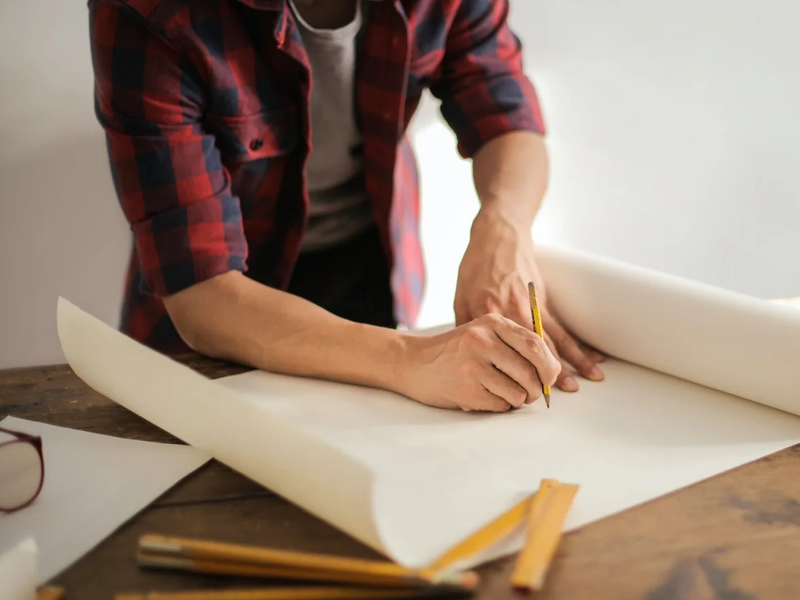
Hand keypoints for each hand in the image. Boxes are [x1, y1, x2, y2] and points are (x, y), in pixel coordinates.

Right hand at [397, 314, 560, 411]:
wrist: (413, 362)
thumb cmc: (456, 351)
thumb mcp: (483, 334)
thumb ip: (515, 344)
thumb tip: (554, 372)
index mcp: (492, 322)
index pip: (535, 344)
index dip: (550, 366)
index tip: (549, 378)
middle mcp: (482, 341)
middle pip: (531, 371)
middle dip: (536, 389)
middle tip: (529, 393)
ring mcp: (472, 365)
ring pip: (518, 392)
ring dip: (516, 399)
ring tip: (501, 393)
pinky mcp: (466, 389)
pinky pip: (501, 405)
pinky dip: (500, 406)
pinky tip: (485, 396)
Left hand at [454, 210, 604, 391]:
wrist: (497, 236)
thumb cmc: (475, 267)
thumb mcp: (460, 297)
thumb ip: (465, 327)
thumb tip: (468, 356)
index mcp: (488, 314)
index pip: (501, 351)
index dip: (510, 372)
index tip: (517, 391)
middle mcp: (512, 312)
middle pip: (531, 349)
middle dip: (545, 373)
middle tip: (556, 395)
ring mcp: (531, 306)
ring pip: (553, 340)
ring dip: (571, 362)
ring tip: (586, 381)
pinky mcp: (543, 300)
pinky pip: (562, 326)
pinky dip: (578, 343)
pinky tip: (592, 357)